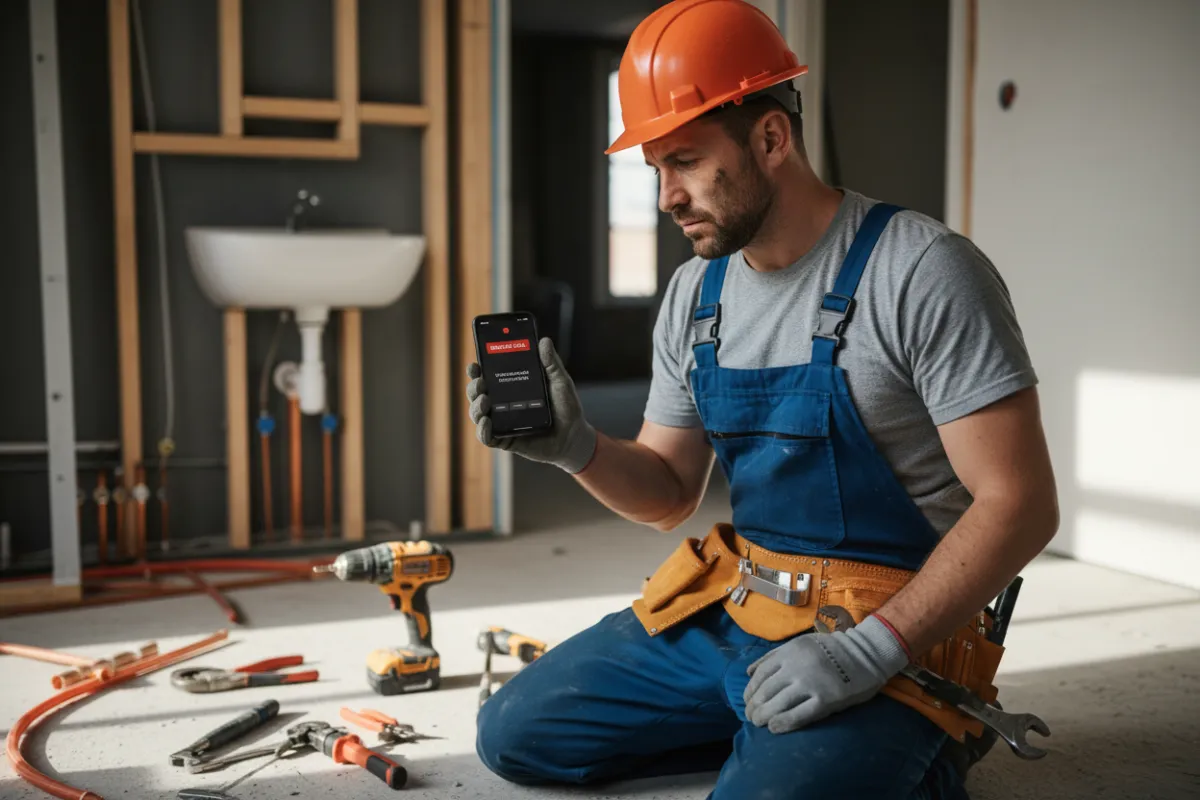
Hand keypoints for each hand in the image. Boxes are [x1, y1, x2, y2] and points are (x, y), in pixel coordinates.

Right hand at [465, 337, 596, 473]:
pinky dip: (482, 431)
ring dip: (475, 407)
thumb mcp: (560, 382)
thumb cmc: (566, 407)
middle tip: (481, 382)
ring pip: (477, 414)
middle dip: (473, 387)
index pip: (488, 376)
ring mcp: (503, 422)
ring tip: (484, 401)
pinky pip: (487, 437)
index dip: (477, 370)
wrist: (574, 436)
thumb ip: (551, 363)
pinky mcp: (506, 440)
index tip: (475, 364)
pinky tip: (486, 422)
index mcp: (512, 387)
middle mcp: (503, 404)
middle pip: (477, 394)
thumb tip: (544, 341)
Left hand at [743, 615, 908, 733]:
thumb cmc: (830, 650)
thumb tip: (749, 672)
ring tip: (759, 724)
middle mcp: (796, 668)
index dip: (750, 691)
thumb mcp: (799, 644)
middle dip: (754, 707)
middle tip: (751, 718)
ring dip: (764, 717)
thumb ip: (773, 656)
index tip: (747, 702)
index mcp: (789, 652)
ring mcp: (811, 684)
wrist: (865, 654)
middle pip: (766, 692)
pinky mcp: (825, 701)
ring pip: (778, 705)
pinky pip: (799, 716)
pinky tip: (775, 729)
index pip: (760, 675)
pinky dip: (783, 724)